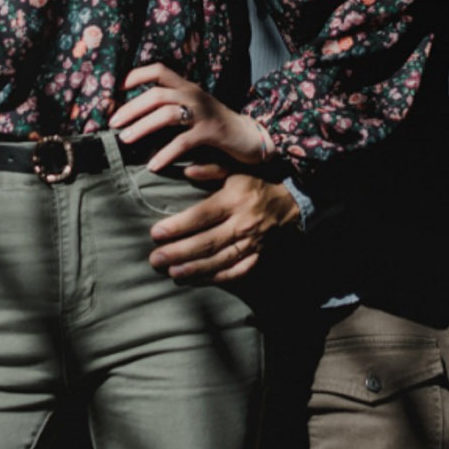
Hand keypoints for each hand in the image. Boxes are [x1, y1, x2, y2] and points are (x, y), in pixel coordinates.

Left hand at [112, 63, 272, 174]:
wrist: (250, 137)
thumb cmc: (214, 125)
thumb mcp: (192, 110)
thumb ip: (170, 108)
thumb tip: (135, 117)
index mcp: (187, 86)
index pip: (159, 70)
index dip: (137, 75)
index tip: (116, 88)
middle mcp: (194, 95)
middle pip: (157, 94)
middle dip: (131, 108)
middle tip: (112, 123)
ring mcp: (204, 112)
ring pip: (166, 114)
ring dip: (142, 127)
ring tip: (125, 139)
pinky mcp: (211, 132)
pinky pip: (183, 142)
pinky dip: (165, 154)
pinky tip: (153, 165)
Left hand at [149, 171, 301, 282]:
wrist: (292, 200)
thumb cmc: (257, 181)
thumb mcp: (236, 168)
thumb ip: (211, 169)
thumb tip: (187, 172)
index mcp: (234, 199)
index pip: (201, 215)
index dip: (178, 226)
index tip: (155, 233)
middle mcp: (243, 223)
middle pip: (207, 242)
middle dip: (179, 252)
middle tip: (155, 259)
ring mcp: (252, 243)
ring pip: (220, 260)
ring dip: (194, 269)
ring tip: (172, 273)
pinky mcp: (258, 256)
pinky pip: (237, 271)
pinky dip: (217, 277)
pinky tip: (198, 280)